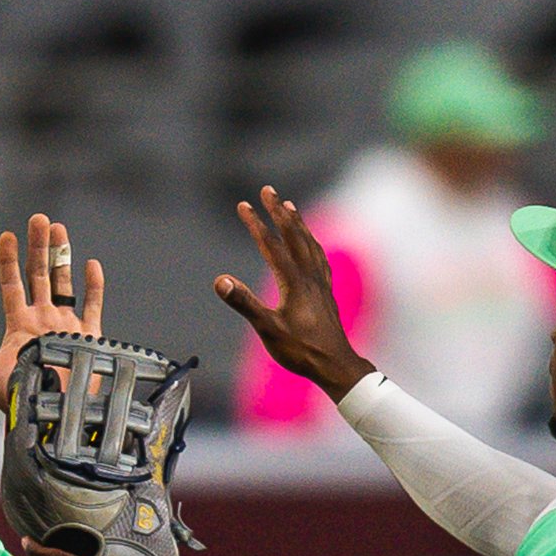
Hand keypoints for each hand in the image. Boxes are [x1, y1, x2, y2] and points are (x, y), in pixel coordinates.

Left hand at [0, 213, 104, 410]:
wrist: (50, 417)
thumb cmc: (16, 399)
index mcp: (19, 324)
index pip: (11, 284)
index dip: (8, 260)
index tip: (7, 235)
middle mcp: (42, 319)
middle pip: (39, 274)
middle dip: (38, 246)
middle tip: (39, 218)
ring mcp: (65, 325)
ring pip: (65, 282)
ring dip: (63, 256)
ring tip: (59, 228)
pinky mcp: (88, 336)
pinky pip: (92, 305)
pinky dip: (93, 286)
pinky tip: (91, 265)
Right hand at [216, 186, 367, 397]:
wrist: (335, 365)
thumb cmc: (300, 350)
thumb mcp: (267, 329)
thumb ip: (244, 303)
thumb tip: (220, 280)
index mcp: (293, 282)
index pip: (270, 245)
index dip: (255, 223)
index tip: (242, 205)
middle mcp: (309, 276)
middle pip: (293, 235)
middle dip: (278, 211)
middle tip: (267, 190)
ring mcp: (320, 283)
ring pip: (308, 243)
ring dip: (296, 222)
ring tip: (289, 206)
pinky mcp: (326, 292)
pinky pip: (319, 257)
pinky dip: (312, 243)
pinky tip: (311, 243)